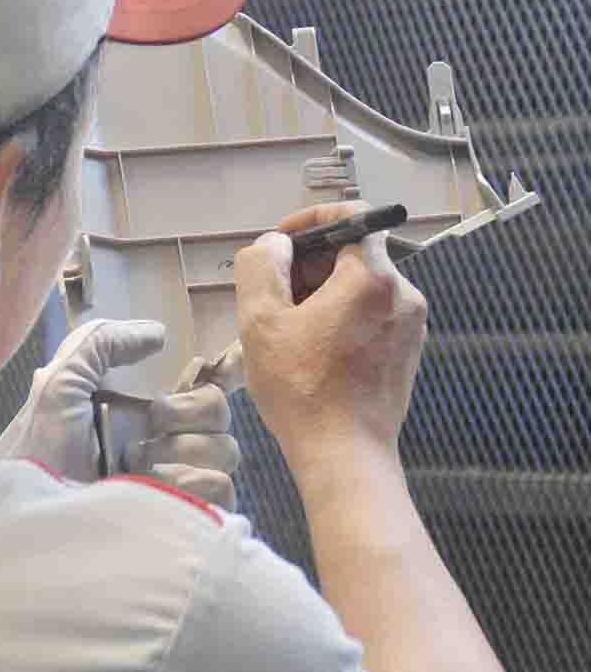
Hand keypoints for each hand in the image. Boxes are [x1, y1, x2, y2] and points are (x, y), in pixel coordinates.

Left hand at [0, 320, 239, 503]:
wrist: (37, 519)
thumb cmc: (40, 451)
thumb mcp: (59, 383)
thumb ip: (102, 343)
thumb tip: (158, 334)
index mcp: (141, 414)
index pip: (200, 387)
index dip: (217, 374)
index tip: (218, 365)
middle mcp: (165, 447)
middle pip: (219, 411)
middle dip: (186, 410)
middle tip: (149, 423)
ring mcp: (179, 486)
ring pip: (226, 449)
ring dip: (181, 450)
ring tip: (135, 465)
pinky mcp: (188, 520)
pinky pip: (222, 488)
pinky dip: (186, 482)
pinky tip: (150, 490)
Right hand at [233, 202, 427, 475]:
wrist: (345, 456)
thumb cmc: (302, 388)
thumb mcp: (261, 321)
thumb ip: (261, 266)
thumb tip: (274, 246)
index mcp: (372, 278)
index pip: (350, 216)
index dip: (308, 221)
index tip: (279, 247)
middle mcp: (403, 294)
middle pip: (353, 254)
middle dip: (308, 265)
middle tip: (272, 297)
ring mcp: (410, 325)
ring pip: (360, 287)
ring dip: (320, 295)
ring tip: (287, 330)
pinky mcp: (407, 352)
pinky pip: (371, 315)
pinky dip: (340, 319)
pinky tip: (312, 352)